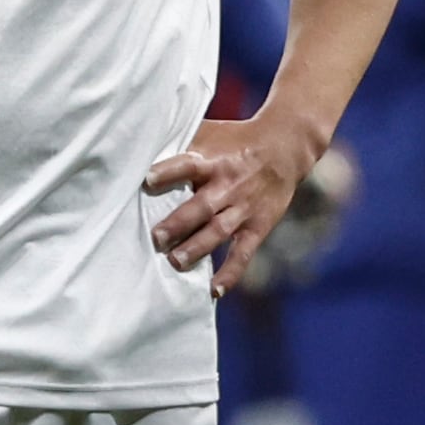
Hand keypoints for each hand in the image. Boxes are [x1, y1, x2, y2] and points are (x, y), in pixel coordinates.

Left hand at [148, 108, 325, 290]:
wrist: (284, 148)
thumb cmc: (235, 140)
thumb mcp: (211, 134)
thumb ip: (182, 143)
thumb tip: (140, 148)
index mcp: (213, 161)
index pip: (188, 165)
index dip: (168, 172)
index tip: (147, 180)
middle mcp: (228, 186)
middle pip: (201, 206)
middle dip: (178, 223)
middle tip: (156, 238)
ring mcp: (244, 208)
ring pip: (219, 231)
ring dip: (197, 248)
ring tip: (176, 262)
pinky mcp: (257, 226)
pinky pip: (243, 252)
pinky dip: (230, 273)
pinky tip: (215, 290)